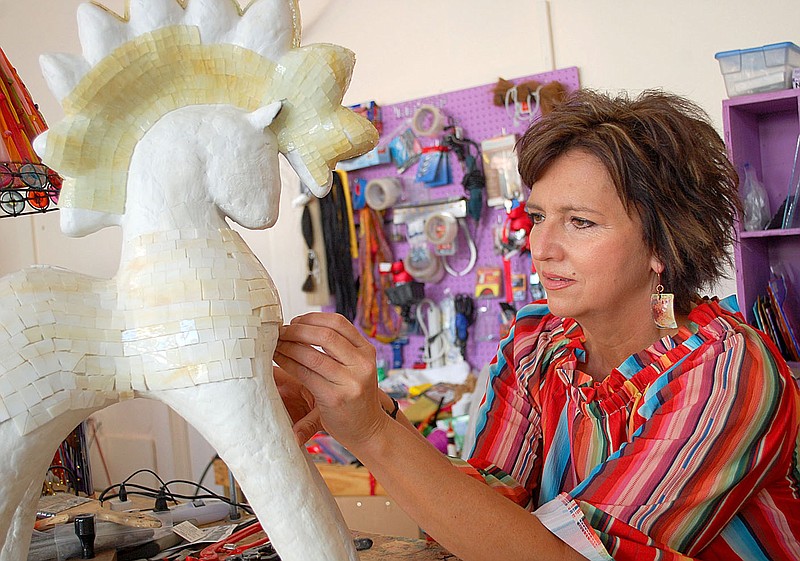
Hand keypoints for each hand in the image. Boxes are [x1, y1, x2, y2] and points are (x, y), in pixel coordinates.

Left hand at [274, 312, 388, 450]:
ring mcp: (349, 382)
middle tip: (281, 332)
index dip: (313, 318)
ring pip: (312, 354)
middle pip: (325, 335)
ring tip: (276, 344)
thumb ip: (340, 348)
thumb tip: (303, 325)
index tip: (296, 321)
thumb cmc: (356, 395)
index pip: (338, 323)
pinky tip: (279, 359)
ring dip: (288, 346)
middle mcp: (362, 364)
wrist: (368, 429)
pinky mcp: (333, 398)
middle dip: (298, 330)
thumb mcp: (357, 367)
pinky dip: (287, 363)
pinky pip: (304, 374)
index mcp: (367, 351)